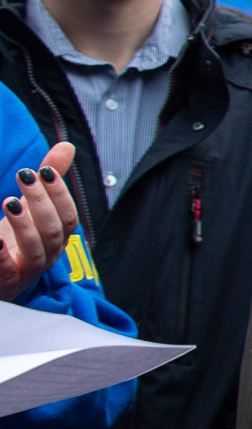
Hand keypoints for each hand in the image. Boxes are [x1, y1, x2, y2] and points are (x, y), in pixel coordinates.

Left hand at [0, 142, 77, 301]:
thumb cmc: (15, 239)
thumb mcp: (31, 207)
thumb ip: (50, 179)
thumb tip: (66, 146)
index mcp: (57, 237)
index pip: (68, 216)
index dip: (59, 194)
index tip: (44, 170)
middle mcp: (48, 255)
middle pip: (53, 231)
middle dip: (41, 202)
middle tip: (24, 176)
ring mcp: (28, 271)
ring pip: (36, 251)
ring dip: (25, 226)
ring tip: (9, 202)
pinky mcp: (7, 282)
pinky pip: (8, 272)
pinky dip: (2, 256)